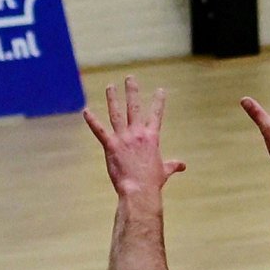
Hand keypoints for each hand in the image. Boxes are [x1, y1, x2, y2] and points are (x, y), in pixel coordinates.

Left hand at [83, 78, 184, 199]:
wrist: (139, 191)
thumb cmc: (152, 183)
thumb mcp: (164, 171)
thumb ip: (172, 165)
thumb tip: (183, 166)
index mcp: (151, 138)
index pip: (156, 115)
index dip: (158, 101)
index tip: (161, 90)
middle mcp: (137, 134)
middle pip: (134, 107)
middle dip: (132, 91)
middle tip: (130, 78)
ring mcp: (123, 138)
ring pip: (116, 113)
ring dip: (113, 98)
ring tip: (110, 86)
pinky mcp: (110, 146)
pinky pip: (99, 130)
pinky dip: (92, 121)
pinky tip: (86, 111)